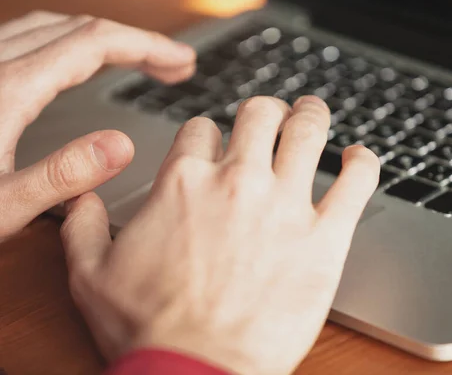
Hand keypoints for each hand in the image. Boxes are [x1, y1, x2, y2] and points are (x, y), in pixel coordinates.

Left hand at [0, 11, 195, 239]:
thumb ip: (60, 177)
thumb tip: (121, 145)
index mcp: (8, 90)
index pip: (95, 43)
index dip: (148, 46)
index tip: (182, 63)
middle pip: (79, 27)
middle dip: (135, 41)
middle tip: (174, 66)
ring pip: (52, 29)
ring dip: (102, 37)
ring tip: (136, 59)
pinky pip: (26, 39)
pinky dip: (67, 42)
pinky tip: (72, 63)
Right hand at [61, 96, 379, 373]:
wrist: (197, 371)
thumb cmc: (149, 329)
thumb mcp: (91, 275)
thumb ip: (82, 225)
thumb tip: (80, 196)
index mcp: (184, 183)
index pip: (201, 130)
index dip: (208, 135)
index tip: (215, 149)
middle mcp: (237, 182)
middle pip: (259, 115)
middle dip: (264, 111)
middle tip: (272, 115)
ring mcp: (285, 205)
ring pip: (307, 131)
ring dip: (311, 115)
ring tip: (313, 113)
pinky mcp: (325, 237)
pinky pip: (356, 181)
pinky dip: (363, 161)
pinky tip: (359, 157)